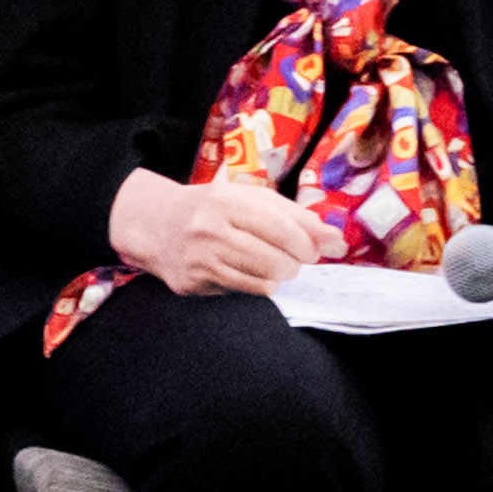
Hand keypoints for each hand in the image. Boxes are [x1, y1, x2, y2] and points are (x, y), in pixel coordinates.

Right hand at [109, 171, 330, 295]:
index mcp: (225, 200)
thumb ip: (294, 216)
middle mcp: (208, 229)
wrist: (157, 226)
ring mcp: (198, 259)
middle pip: (271, 259)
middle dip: (294, 265)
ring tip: (278, 269)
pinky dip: (257, 287)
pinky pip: (240, 292)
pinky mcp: (192, 284)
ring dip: (278, 279)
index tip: (316, 251)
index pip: (279, 227)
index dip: (305, 243)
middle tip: (296, 263)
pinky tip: (255, 277)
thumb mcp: (250, 199)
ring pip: (259, 282)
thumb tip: (335, 241)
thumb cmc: (215, 209)